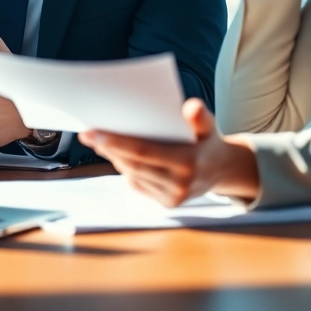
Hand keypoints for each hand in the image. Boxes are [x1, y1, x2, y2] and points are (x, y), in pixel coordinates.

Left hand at [80, 99, 259, 206]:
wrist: (222, 171)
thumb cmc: (207, 141)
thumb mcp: (208, 125)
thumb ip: (199, 116)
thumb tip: (191, 106)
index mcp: (188, 162)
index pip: (143, 151)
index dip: (116, 142)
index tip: (94, 132)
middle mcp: (180, 184)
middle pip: (134, 165)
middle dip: (108, 149)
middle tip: (87, 134)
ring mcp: (173, 197)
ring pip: (133, 176)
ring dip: (114, 159)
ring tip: (99, 142)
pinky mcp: (168, 204)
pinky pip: (139, 185)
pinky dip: (127, 170)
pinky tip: (119, 156)